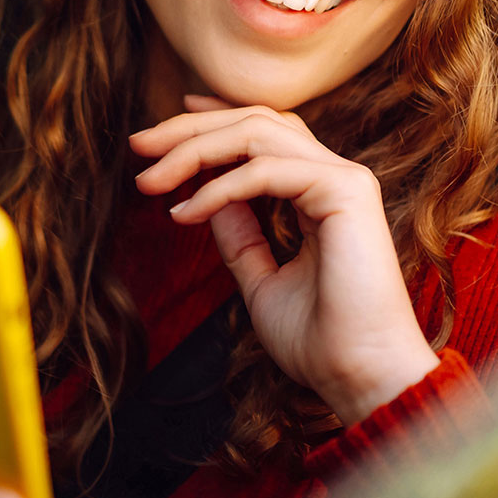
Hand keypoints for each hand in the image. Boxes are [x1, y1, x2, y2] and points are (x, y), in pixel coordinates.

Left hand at [130, 97, 439, 425]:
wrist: (359, 378)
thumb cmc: (320, 342)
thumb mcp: (260, 280)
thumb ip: (239, 237)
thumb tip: (205, 200)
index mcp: (322, 193)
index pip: (267, 132)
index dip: (216, 118)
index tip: (165, 127)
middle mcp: (336, 176)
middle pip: (256, 121)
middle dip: (191, 128)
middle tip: (138, 144)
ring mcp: (344, 179)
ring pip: (258, 133)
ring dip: (194, 149)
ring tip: (149, 178)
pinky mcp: (345, 191)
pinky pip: (265, 172)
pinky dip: (218, 189)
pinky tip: (184, 212)